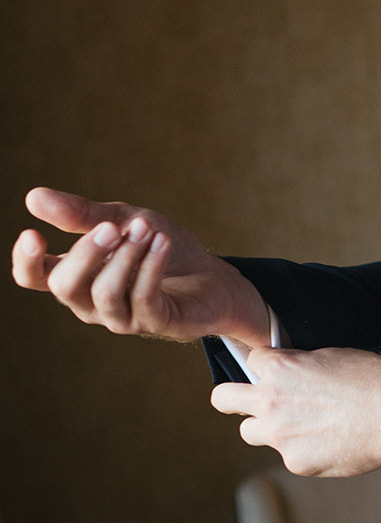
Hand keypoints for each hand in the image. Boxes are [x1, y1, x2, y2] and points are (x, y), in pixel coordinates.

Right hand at [12, 186, 269, 346]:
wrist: (211, 275)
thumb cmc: (160, 246)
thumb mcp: (125, 220)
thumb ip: (82, 214)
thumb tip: (33, 198)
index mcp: (75, 276)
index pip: (35, 277)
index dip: (26, 261)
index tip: (32, 234)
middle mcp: (90, 302)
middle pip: (65, 286)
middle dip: (86, 253)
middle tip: (112, 226)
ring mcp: (120, 317)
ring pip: (104, 293)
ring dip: (126, 257)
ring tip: (147, 229)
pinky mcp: (153, 323)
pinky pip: (143, 299)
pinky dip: (151, 266)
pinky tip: (162, 242)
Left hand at [211, 348, 380, 476]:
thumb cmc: (372, 379)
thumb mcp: (330, 357)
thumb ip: (299, 366)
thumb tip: (290, 374)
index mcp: (278, 369)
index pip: (249, 362)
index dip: (264, 367)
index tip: (270, 373)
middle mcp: (270, 402)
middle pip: (223, 399)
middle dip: (232, 399)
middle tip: (245, 401)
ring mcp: (280, 436)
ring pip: (250, 432)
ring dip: (266, 428)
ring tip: (298, 426)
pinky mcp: (296, 462)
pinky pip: (288, 455)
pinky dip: (303, 450)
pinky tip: (329, 442)